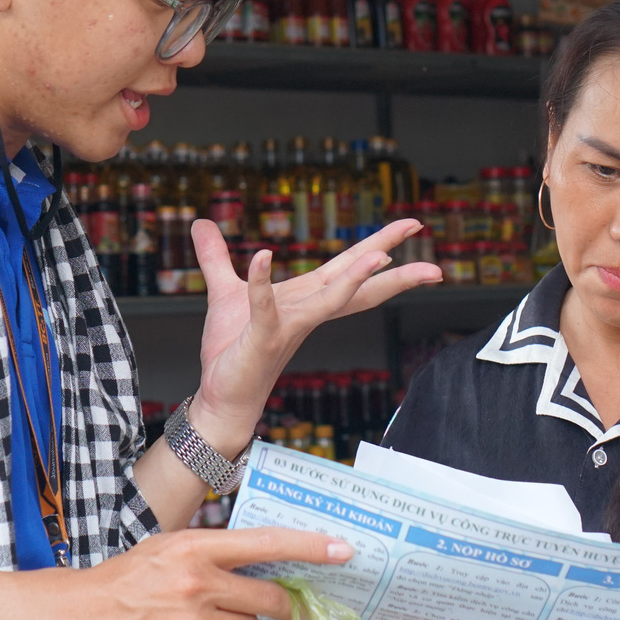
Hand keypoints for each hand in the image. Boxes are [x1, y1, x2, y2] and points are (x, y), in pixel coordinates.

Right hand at [63, 527, 352, 619]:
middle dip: (279, 605)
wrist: (80, 616)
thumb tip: (263, 560)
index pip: (266, 543)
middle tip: (277, 605)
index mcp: (196, 548)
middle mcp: (198, 584)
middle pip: (269, 599)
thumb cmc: (126, 579)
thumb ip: (213, 552)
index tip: (344, 549)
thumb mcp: (170, 547)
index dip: (310, 547)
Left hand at [188, 218, 440, 447]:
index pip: (346, 268)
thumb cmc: (231, 350)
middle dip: (385, 253)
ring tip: (380, 256)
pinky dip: (262, 284)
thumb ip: (216, 257)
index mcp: (303, 299)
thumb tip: (202, 223)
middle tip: (418, 227)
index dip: (378, 245)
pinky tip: (263, 255)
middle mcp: (304, 312)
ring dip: (353, 279)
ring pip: (327, 300)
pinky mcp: (261, 340)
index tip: (411, 224)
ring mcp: (287, 327)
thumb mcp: (223, 292)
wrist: (221, 396)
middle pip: (353, 279)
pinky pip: (264, 308)